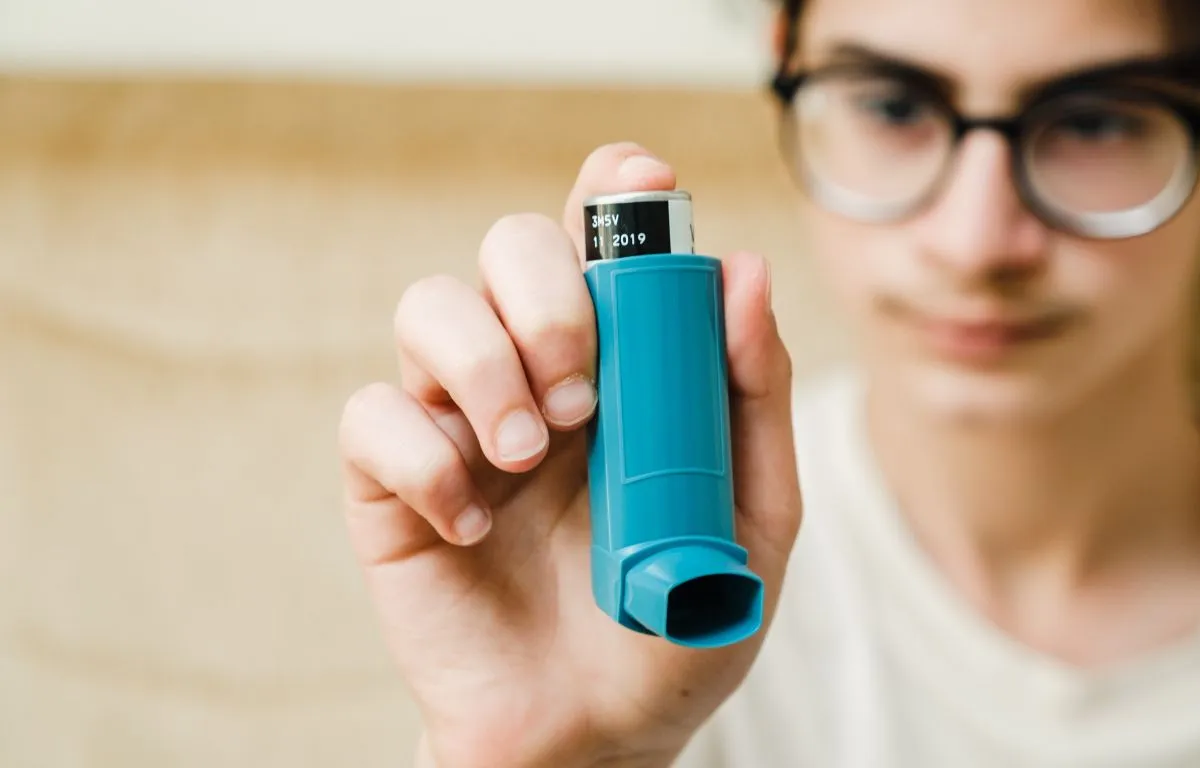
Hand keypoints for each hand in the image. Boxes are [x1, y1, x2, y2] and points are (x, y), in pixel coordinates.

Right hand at [337, 143, 802, 767]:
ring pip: (428, 308)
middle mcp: (531, 376)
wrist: (593, 739)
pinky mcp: (391, 487)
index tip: (641, 181)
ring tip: (533, 450)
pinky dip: (423, 457)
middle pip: (506, 246)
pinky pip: (370, 418)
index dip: (610, 190)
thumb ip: (748, 401)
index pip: (599, 240)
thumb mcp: (749, 521)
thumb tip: (743, 273)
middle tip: (585, 390)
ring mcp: (456, 424)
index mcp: (619, 369)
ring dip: (482, 364)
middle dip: (545, 291)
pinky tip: (473, 523)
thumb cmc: (671, 630)